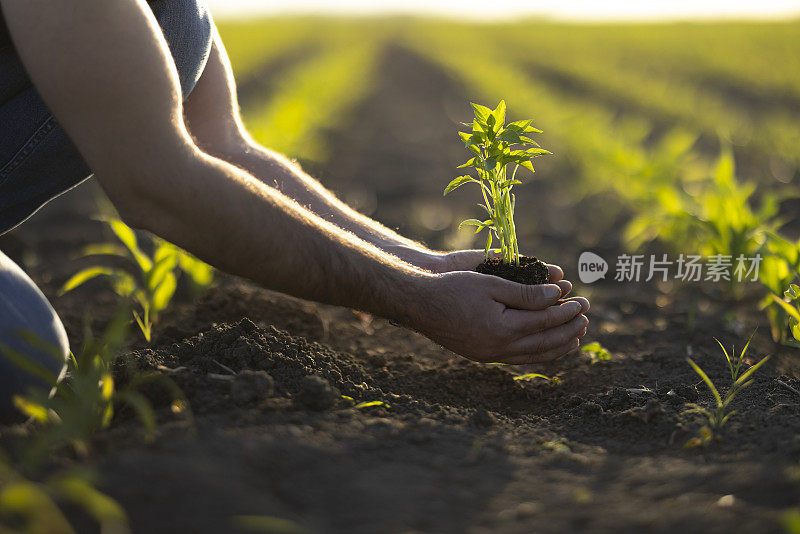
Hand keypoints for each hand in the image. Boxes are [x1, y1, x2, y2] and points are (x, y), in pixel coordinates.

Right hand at [408, 271, 588, 363]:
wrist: (419, 305)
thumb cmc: (453, 287)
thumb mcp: (491, 283)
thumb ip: (525, 292)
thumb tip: (556, 295)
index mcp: (503, 329)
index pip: (544, 320)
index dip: (565, 310)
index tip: (581, 300)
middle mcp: (499, 348)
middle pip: (544, 341)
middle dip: (568, 328)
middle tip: (587, 317)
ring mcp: (490, 355)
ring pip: (533, 355)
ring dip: (558, 346)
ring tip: (576, 337)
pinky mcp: (483, 356)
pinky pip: (518, 359)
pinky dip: (538, 354)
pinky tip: (546, 347)